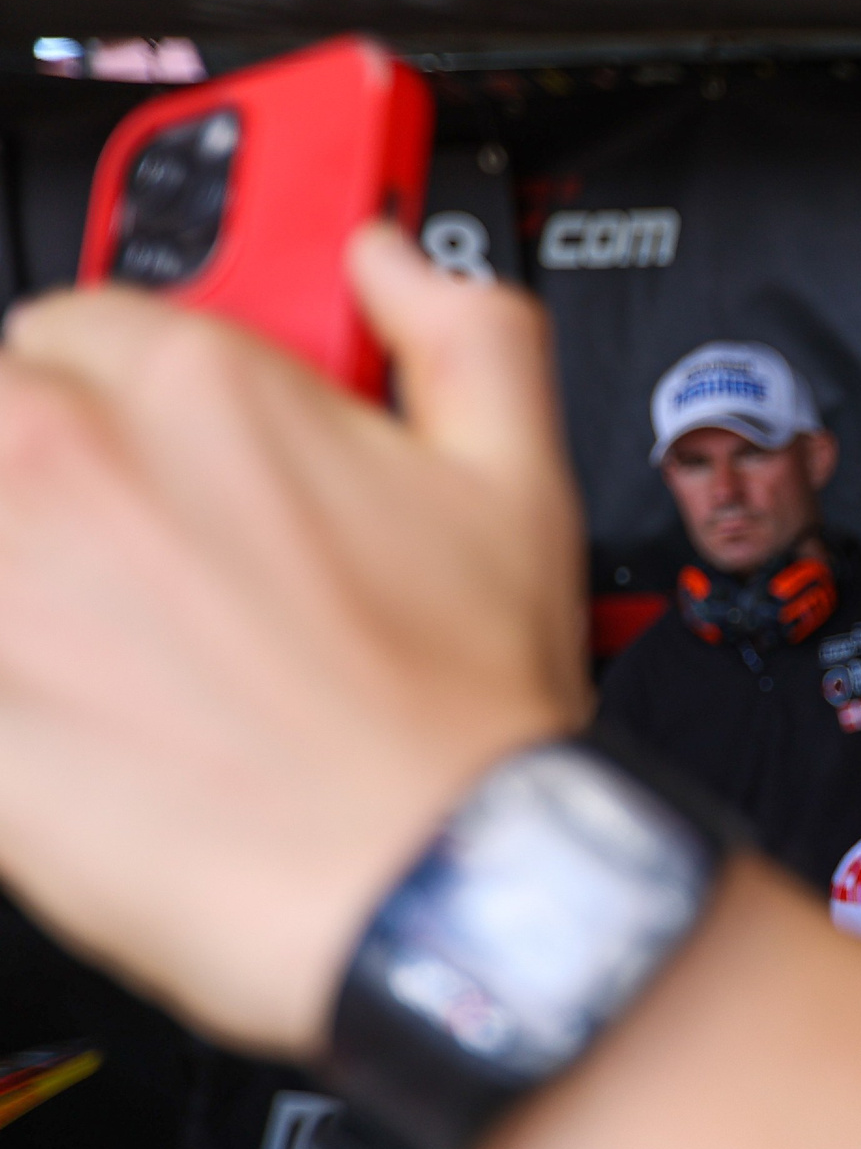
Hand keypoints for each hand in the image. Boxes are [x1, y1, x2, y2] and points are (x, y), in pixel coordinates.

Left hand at [0, 223, 583, 1056]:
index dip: (125, 407)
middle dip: (47, 494)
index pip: (70, 328)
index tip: (168, 478)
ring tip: (113, 670)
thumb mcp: (523, 483)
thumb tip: (392, 261)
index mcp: (198, 382)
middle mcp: (65, 458)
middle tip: (140, 590)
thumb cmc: (467, 714)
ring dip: (30, 592)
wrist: (435, 887)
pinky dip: (11, 693)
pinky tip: (73, 730)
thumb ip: (462, 329)